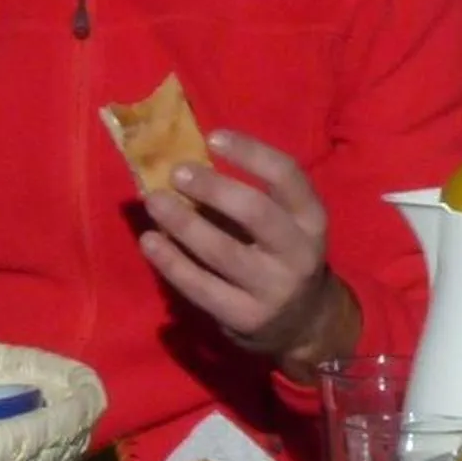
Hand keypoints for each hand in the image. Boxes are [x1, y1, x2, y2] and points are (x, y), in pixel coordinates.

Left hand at [138, 130, 361, 382]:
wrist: (303, 323)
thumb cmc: (280, 254)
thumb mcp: (283, 222)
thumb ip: (248, 194)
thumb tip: (188, 160)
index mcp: (311, 218)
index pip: (287, 176)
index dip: (251, 152)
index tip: (212, 137)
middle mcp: (299, 253)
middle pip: (255, 212)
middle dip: (213, 188)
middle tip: (176, 172)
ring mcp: (273, 289)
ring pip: (222, 251)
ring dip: (183, 223)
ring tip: (154, 202)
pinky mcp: (246, 318)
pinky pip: (201, 287)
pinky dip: (171, 262)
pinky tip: (150, 241)